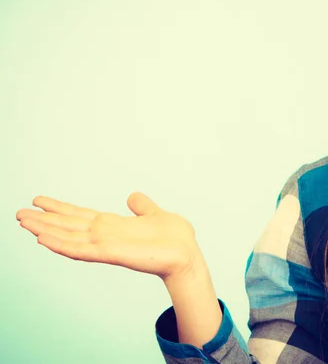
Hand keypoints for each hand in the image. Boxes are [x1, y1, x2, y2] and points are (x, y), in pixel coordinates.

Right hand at [16, 192, 202, 280]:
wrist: (186, 254)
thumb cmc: (173, 238)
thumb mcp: (155, 213)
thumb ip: (142, 206)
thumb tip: (132, 196)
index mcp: (113, 226)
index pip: (80, 215)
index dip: (59, 209)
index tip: (39, 200)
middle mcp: (105, 235)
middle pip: (67, 226)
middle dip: (44, 220)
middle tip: (18, 213)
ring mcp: (106, 245)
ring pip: (68, 237)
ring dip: (45, 230)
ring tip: (23, 222)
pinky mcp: (111, 254)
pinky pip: (81, 250)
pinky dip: (61, 245)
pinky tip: (43, 238)